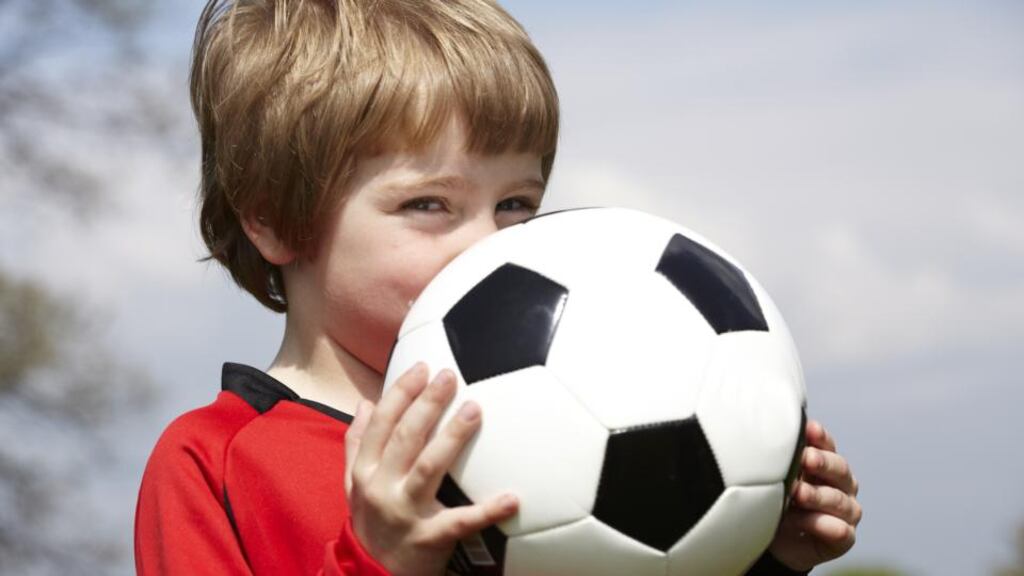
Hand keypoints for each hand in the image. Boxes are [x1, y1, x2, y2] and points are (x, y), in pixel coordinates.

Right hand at [344, 363, 518, 575]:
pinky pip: (461, 522)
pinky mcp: (429, 539)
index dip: (400, 393)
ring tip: (474, 410)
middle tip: (449, 376)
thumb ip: (357, 444)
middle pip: (405, 438)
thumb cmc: (370, 523)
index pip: (381, 424)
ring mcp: (405, 513)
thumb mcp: (354, 484)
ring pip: (428, 468)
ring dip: (451, 437)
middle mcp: (382, 488)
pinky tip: (512, 498)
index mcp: (366, 471)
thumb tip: (365, 403)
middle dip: (426, 403)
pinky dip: (487, 511)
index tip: (421, 368)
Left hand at [768, 419, 861, 571]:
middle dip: (822, 462)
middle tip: (806, 458)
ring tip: (797, 493)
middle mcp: (841, 485)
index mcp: (825, 465)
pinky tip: (800, 521)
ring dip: (817, 495)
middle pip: (839, 469)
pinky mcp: (844, 538)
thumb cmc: (776, 502)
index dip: (820, 437)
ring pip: (838, 499)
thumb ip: (777, 461)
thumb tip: (765, 433)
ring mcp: (846, 512)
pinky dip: (819, 524)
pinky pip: (839, 530)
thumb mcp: (774, 479)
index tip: (809, 429)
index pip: (827, 445)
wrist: (775, 542)